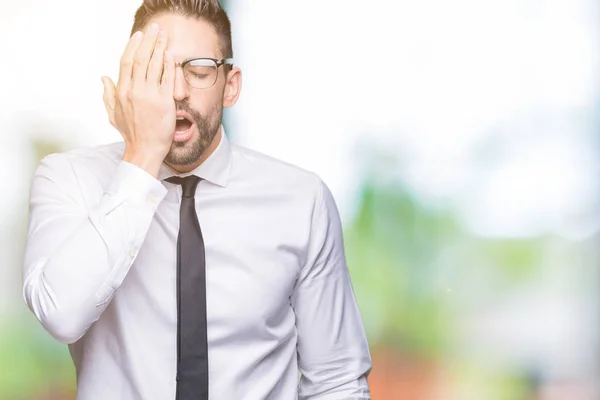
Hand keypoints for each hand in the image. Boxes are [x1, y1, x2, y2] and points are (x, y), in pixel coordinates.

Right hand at [101, 23, 175, 176]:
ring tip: (164, 36)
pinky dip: (169, 65)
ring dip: (160, 47)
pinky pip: (167, 79)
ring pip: (154, 65)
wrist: (144, 150)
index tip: (139, 36)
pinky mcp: (164, 102)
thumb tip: (103, 78)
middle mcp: (134, 91)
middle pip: (141, 58)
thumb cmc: (130, 133)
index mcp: (122, 91)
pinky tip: (171, 55)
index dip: (133, 46)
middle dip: (148, 40)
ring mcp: (149, 96)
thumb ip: (108, 94)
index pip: (126, 62)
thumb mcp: (113, 113)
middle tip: (155, 28)